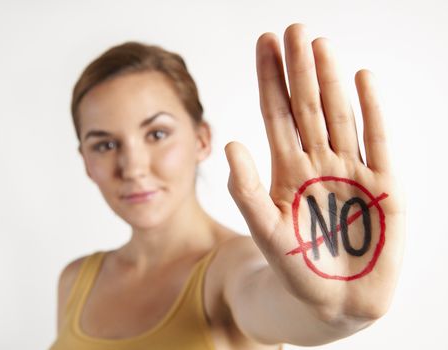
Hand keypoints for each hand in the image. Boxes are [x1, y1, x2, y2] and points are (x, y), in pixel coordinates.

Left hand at [224, 24, 404, 318]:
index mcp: (287, 170)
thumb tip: (229, 142)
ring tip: (321, 45)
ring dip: (331, 80)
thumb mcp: (265, 229)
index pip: (276, 114)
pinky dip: (371, 111)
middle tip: (295, 28)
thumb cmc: (296, 267)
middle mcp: (317, 163)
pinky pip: (377, 142)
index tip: (265, 43)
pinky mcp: (382, 186)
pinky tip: (362, 78)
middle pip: (307, 107)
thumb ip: (245, 190)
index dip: (270, 80)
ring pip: (339, 116)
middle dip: (300, 69)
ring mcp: (350, 171)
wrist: (333, 301)